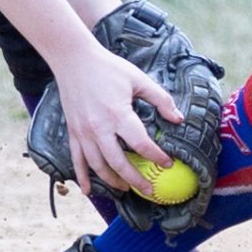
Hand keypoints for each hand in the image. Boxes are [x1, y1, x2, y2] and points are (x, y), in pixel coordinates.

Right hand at [51, 39, 180, 197]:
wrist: (74, 60)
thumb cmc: (109, 68)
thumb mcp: (138, 79)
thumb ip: (160, 99)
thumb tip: (178, 118)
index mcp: (118, 114)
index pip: (141, 144)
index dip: (157, 156)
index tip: (168, 163)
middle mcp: (99, 128)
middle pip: (119, 163)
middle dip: (136, 180)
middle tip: (150, 190)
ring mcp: (83, 133)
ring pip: (98, 166)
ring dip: (113, 181)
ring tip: (126, 188)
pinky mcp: (73, 132)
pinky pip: (77, 160)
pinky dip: (82, 177)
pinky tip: (87, 191)